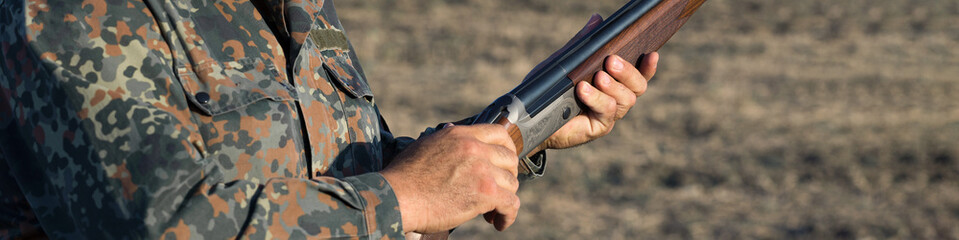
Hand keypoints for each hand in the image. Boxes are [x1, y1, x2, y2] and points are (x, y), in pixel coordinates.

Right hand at [380, 124, 520, 233]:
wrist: (396, 197)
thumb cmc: (404, 176)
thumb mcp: (425, 145)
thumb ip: (445, 139)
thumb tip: (451, 130)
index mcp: (460, 135)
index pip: (499, 134)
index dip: (507, 150)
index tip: (504, 164)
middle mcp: (474, 148)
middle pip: (509, 159)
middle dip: (507, 177)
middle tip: (498, 191)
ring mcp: (482, 170)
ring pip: (511, 184)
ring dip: (505, 199)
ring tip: (493, 212)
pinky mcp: (485, 193)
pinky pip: (510, 204)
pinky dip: (508, 216)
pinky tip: (499, 223)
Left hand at [527, 14, 659, 149]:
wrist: (533, 117)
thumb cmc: (551, 90)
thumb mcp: (567, 62)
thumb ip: (584, 44)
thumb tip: (597, 20)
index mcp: (614, 82)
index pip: (639, 74)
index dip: (648, 66)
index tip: (652, 53)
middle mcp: (616, 99)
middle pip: (638, 87)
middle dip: (628, 72)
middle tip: (612, 61)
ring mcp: (609, 114)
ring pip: (626, 99)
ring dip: (613, 86)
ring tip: (598, 76)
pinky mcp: (599, 126)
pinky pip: (607, 111)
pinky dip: (597, 98)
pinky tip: (584, 89)